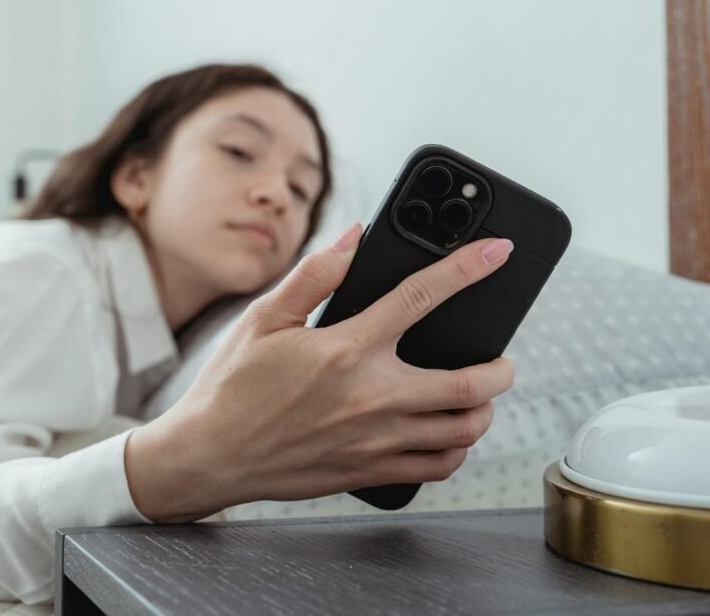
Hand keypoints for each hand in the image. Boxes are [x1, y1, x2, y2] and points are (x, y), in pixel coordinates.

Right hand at [125, 224, 515, 522]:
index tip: (496, 253)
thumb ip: (315, 275)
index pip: (421, 297)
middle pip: (470, 383)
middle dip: (500, 367)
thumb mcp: (264, 318)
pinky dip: (456, 451)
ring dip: (483, 411)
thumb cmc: (232, 386)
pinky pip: (437, 468)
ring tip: (478, 397)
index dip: (467, 268)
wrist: (209, 455)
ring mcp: (374, 440)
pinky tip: (447, 435)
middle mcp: (370, 396)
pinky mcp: (369, 472)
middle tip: (500, 358)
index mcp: (346, 348)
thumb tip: (355, 237)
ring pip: (462, 431)